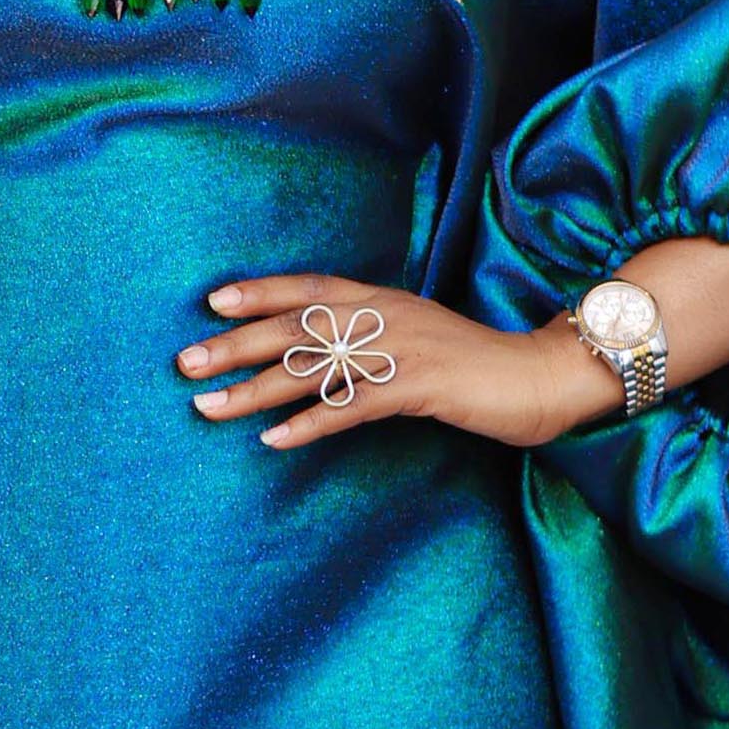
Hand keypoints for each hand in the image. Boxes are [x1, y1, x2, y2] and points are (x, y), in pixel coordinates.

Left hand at [177, 278, 609, 456]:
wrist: (541, 376)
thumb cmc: (477, 364)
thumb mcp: (418, 337)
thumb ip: (374, 338)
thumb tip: (321, 353)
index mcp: (385, 299)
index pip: (311, 287)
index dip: (261, 291)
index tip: (213, 301)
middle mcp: (386, 317)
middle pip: (297, 326)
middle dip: (237, 344)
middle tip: (186, 362)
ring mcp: (402, 351)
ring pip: (313, 367)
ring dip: (255, 388)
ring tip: (208, 406)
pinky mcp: (420, 388)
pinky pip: (351, 407)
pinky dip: (309, 423)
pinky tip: (273, 440)